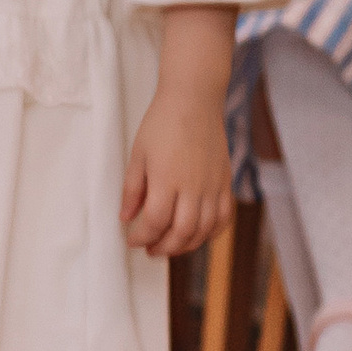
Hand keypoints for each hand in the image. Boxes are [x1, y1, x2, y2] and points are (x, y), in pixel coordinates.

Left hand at [120, 94, 232, 257]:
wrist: (194, 100)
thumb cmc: (162, 123)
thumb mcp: (138, 154)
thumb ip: (132, 189)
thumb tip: (126, 218)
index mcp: (167, 180)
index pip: (154, 222)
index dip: (141, 237)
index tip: (132, 240)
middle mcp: (193, 187)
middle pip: (181, 233)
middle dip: (163, 247)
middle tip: (150, 249)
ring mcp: (213, 186)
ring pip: (204, 230)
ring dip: (186, 245)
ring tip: (170, 245)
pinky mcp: (225, 182)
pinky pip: (223, 218)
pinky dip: (211, 233)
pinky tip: (197, 235)